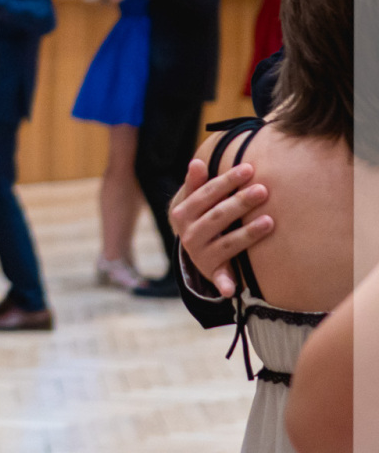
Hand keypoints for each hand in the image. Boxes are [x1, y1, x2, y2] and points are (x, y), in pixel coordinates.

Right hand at [169, 157, 272, 297]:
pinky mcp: (213, 272)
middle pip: (217, 216)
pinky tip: (232, 289)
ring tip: (270, 221)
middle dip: (240, 203)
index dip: (227, 181)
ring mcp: (200, 254)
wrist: (193, 247)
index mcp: (182, 213)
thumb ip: (195, 183)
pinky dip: (224, 284)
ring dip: (247, 234)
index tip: (249, 168)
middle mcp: (189, 234)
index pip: (206, 194)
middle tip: (263, 190)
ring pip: (227, 243)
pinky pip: (220, 279)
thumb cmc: (200, 215)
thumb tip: (197, 162)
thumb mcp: (193, 199)